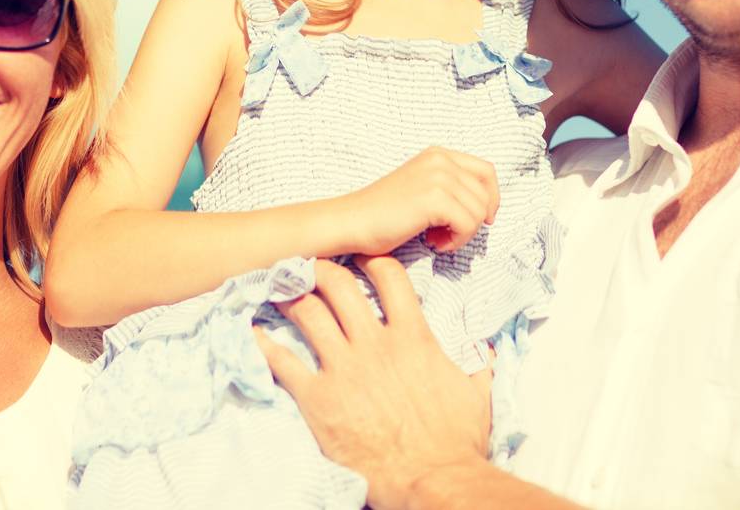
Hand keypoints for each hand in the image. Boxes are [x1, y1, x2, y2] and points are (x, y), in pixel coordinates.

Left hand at [256, 256, 491, 509]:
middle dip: (320, 269)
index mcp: (413, 337)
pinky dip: (263, 343)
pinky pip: (281, 361)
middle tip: (309, 267)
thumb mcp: (476, 392)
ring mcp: (344, 369)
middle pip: (338, 285)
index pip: (389, 278)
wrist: (433, 479)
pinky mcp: (318, 399)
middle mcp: (375, 344)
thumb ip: (478, 363)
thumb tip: (487, 348)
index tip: (360, 260)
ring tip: (279, 289)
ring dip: (290, 297)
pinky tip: (252, 331)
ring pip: (308, 313)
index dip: (372, 262)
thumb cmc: (456, 441)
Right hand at [338, 148, 499, 254]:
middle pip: (486, 195)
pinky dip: (456, 241)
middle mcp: (440, 159)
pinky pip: (468, 225)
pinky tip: (433, 243)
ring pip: (479, 212)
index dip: (491, 198)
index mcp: (438, 154)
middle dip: (474, 222)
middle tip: (446, 235)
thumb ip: (449, 187)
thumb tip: (485, 208)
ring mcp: (438, 176)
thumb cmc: (382, 214)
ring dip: (462, 234)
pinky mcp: (434, 198)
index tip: (482, 220)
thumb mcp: (421, 187)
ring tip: (436, 239)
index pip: (486, 171)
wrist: (351, 221)